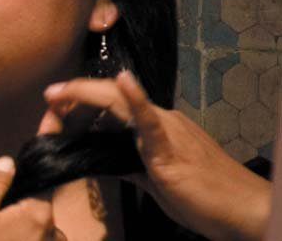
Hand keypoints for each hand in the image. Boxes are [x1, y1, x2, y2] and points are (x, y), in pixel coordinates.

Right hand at [0, 156, 64, 240]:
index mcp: (38, 214)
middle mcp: (51, 233)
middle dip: (20, 199)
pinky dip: (23, 236)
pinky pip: (36, 239)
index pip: (44, 175)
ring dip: (21, 221)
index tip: (51, 118)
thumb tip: (7, 162)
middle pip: (39, 201)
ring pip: (38, 224)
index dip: (44, 148)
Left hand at [42, 71, 270, 240]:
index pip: (112, 105)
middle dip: (77, 93)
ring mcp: (166, 130)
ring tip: (61, 92)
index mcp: (155, 127)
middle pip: (111, 98)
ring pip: (122, 102)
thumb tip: (100, 159)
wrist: (242, 210)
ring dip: (87, 94)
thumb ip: (128, 164)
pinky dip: (134, 100)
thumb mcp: (154, 178)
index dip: (83, 99)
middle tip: (49, 95)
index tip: (56, 102)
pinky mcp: (171, 148)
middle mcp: (160, 120)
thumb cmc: (202, 196)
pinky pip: (150, 121)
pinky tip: (122, 81)